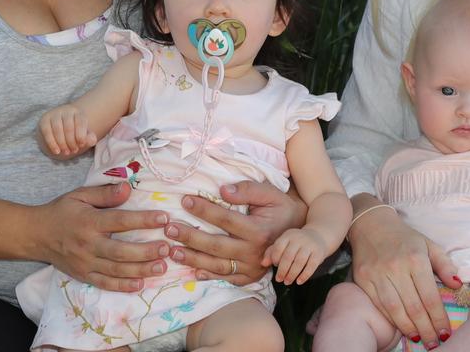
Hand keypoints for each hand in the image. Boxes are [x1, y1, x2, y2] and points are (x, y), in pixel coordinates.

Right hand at [37, 106, 95, 156]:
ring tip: (67, 152)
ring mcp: (54, 114)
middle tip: (74, 150)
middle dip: (72, 141)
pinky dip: (52, 143)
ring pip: (57, 129)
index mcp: (78, 112)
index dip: (81, 135)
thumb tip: (92, 140)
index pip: (80, 122)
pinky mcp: (44, 120)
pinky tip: (57, 151)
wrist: (59, 130)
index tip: (82, 145)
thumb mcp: (84, 136)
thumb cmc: (74, 134)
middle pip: (69, 127)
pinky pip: (47, 132)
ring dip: (62, 143)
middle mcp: (66, 110)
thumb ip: (90, 138)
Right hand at [37, 183, 169, 292]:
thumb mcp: (80, 195)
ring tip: (161, 267)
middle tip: (167, 248)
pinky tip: (140, 284)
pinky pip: (105, 283)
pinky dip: (122, 286)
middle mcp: (88, 244)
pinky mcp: (83, 276)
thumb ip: (104, 193)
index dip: (143, 220)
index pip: (120, 221)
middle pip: (120, 251)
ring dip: (140, 270)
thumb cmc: (62, 212)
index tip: (164, 218)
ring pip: (116, 270)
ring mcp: (85, 263)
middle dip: (146, 251)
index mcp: (89, 222)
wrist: (36, 235)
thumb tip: (128, 188)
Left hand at [165, 180, 305, 284]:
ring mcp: (252, 268)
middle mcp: (255, 252)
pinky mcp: (250, 278)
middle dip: (190, 237)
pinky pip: (226, 279)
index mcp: (259, 230)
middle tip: (169, 228)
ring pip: (217, 265)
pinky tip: (192, 271)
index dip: (204, 210)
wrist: (300, 235)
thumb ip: (248, 190)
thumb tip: (223, 190)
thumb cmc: (281, 208)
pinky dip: (208, 276)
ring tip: (172, 250)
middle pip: (216, 245)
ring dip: (193, 258)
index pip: (225, 219)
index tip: (184, 200)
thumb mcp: (270, 193)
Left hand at [263, 227, 326, 283]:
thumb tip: (263, 263)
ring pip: (299, 262)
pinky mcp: (318, 253)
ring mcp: (310, 245)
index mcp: (288, 235)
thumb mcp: (284, 243)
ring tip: (287, 281)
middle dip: (282, 270)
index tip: (275, 266)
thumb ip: (272, 252)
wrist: (318, 236)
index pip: (278, 247)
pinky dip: (304, 275)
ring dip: (292, 274)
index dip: (275, 258)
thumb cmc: (296, 243)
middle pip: (288, 257)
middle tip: (279, 280)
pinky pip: (311, 266)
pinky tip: (299, 281)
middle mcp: (299, 239)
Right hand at [346, 202, 458, 349]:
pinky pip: (378, 305)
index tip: (445, 333)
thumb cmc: (404, 238)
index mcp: (415, 259)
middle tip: (434, 343)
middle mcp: (396, 268)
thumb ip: (444, 265)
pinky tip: (400, 327)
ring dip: (408, 328)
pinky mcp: (362, 280)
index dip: (438, 318)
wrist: (370, 225)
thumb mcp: (428, 245)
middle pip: (414, 307)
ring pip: (395, 309)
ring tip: (419, 339)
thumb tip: (458, 284)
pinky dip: (390, 319)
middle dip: (426, 329)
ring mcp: (377, 275)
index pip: (430, 296)